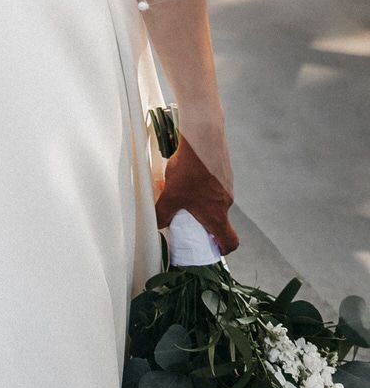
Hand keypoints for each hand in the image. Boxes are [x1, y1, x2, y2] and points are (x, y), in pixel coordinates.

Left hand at [155, 134, 238, 254]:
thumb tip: (158, 224)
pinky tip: (188, 172)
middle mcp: (226, 202)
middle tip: (187, 216)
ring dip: (202, 199)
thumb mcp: (171, 195)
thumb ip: (163, 213)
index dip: (222, 249)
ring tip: (183, 189)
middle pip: (220, 220)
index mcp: (217, 215)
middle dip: (205, 221)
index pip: (230, 242)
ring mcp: (227, 185)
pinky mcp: (224, 170)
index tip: (211, 247)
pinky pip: (215, 183)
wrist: (203, 138)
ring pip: (215, 199)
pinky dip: (203, 182)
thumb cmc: (190, 170)